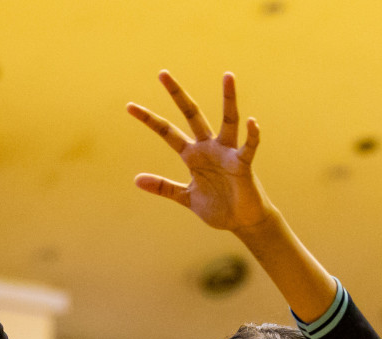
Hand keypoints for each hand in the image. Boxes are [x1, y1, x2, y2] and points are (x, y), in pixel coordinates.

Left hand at [127, 71, 271, 233]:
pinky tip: (252, 122)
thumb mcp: (184, 197)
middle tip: (162, 73)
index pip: (167, 132)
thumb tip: (136, 179)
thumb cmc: (217, 207)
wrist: (242, 222)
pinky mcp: (243, 165)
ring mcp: (226, 153)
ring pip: (228, 121)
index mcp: (192, 155)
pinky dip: (252, 134)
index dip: (149, 119)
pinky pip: (249, 146)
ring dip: (229, 99)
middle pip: (191, 114)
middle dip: (177, 95)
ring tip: (228, 76)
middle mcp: (208, 147)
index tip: (129, 106)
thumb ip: (163, 187)